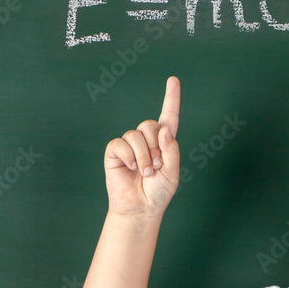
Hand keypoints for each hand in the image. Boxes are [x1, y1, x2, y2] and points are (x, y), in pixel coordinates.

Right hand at [104, 76, 180, 217]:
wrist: (141, 208)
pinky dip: (129, 157)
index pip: (169, 117)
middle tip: (157, 167)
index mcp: (164, 142)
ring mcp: (130, 145)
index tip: (173, 79)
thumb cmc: (158, 191)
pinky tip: (130, 168)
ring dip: (144, 156)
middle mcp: (147, 140)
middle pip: (150, 125)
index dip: (171, 98)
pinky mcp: (115, 152)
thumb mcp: (172, 172)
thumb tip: (164, 130)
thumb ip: (171, 151)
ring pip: (136, 135)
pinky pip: (120, 144)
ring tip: (146, 172)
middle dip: (155, 147)